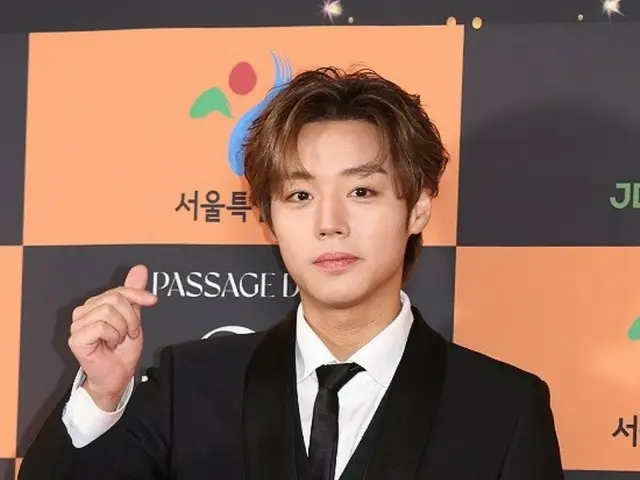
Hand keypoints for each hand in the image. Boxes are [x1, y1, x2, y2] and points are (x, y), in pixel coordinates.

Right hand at [68, 264, 156, 410]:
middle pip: (114, 298)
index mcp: (95, 304)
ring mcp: (77, 325)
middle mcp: (83, 311)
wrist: (118, 375)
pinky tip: (109, 345)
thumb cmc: (122, 350)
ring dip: (122, 328)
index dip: (137, 294)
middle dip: (130, 317)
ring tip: (118, 339)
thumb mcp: (134, 317)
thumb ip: (133, 294)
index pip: (118, 290)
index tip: (152, 300)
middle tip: (129, 332)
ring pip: (108, 311)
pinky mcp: (76, 338)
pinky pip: (101, 326)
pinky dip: (113, 336)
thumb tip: (139, 268)